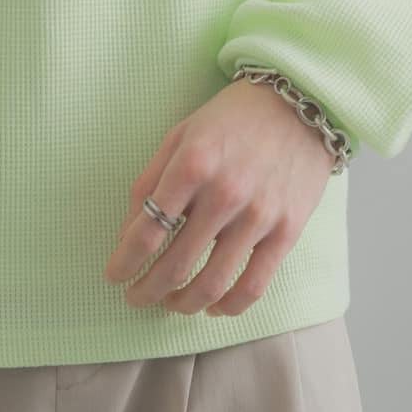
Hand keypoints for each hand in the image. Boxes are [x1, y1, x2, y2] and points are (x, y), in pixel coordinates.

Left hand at [102, 79, 334, 317]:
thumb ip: (151, 180)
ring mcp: (259, 215)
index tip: (113, 275)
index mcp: (192, 164)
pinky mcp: (287, 231)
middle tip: (135, 297)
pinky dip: (228, 307)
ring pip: (213, 284)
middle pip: (176, 264)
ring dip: (182, 304)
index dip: (124, 261)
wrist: (297, 105)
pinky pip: (253, 286)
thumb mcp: (181, 134)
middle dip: (147, 290)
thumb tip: (127, 232)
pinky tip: (211, 306)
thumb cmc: (231, 118)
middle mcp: (225, 193)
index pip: (147, 230)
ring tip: (169, 304)